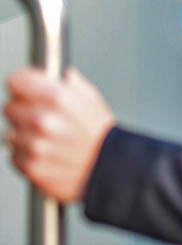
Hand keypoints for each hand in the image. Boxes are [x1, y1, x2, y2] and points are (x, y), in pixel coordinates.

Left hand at [3, 68, 115, 202]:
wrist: (108, 169)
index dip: (21, 83)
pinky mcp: (30, 166)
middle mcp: (42, 120)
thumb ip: (71, 83)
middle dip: (22, 109)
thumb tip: (61, 75)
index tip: (24, 88)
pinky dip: (25, 154)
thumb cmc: (101, 135)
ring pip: (10, 132)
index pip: (16, 81)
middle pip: (9, 107)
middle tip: (41, 116)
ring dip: (24, 134)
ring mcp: (34, 145)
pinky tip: (45, 152)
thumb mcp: (92, 99)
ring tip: (47, 138)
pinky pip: (14, 155)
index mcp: (57, 98)